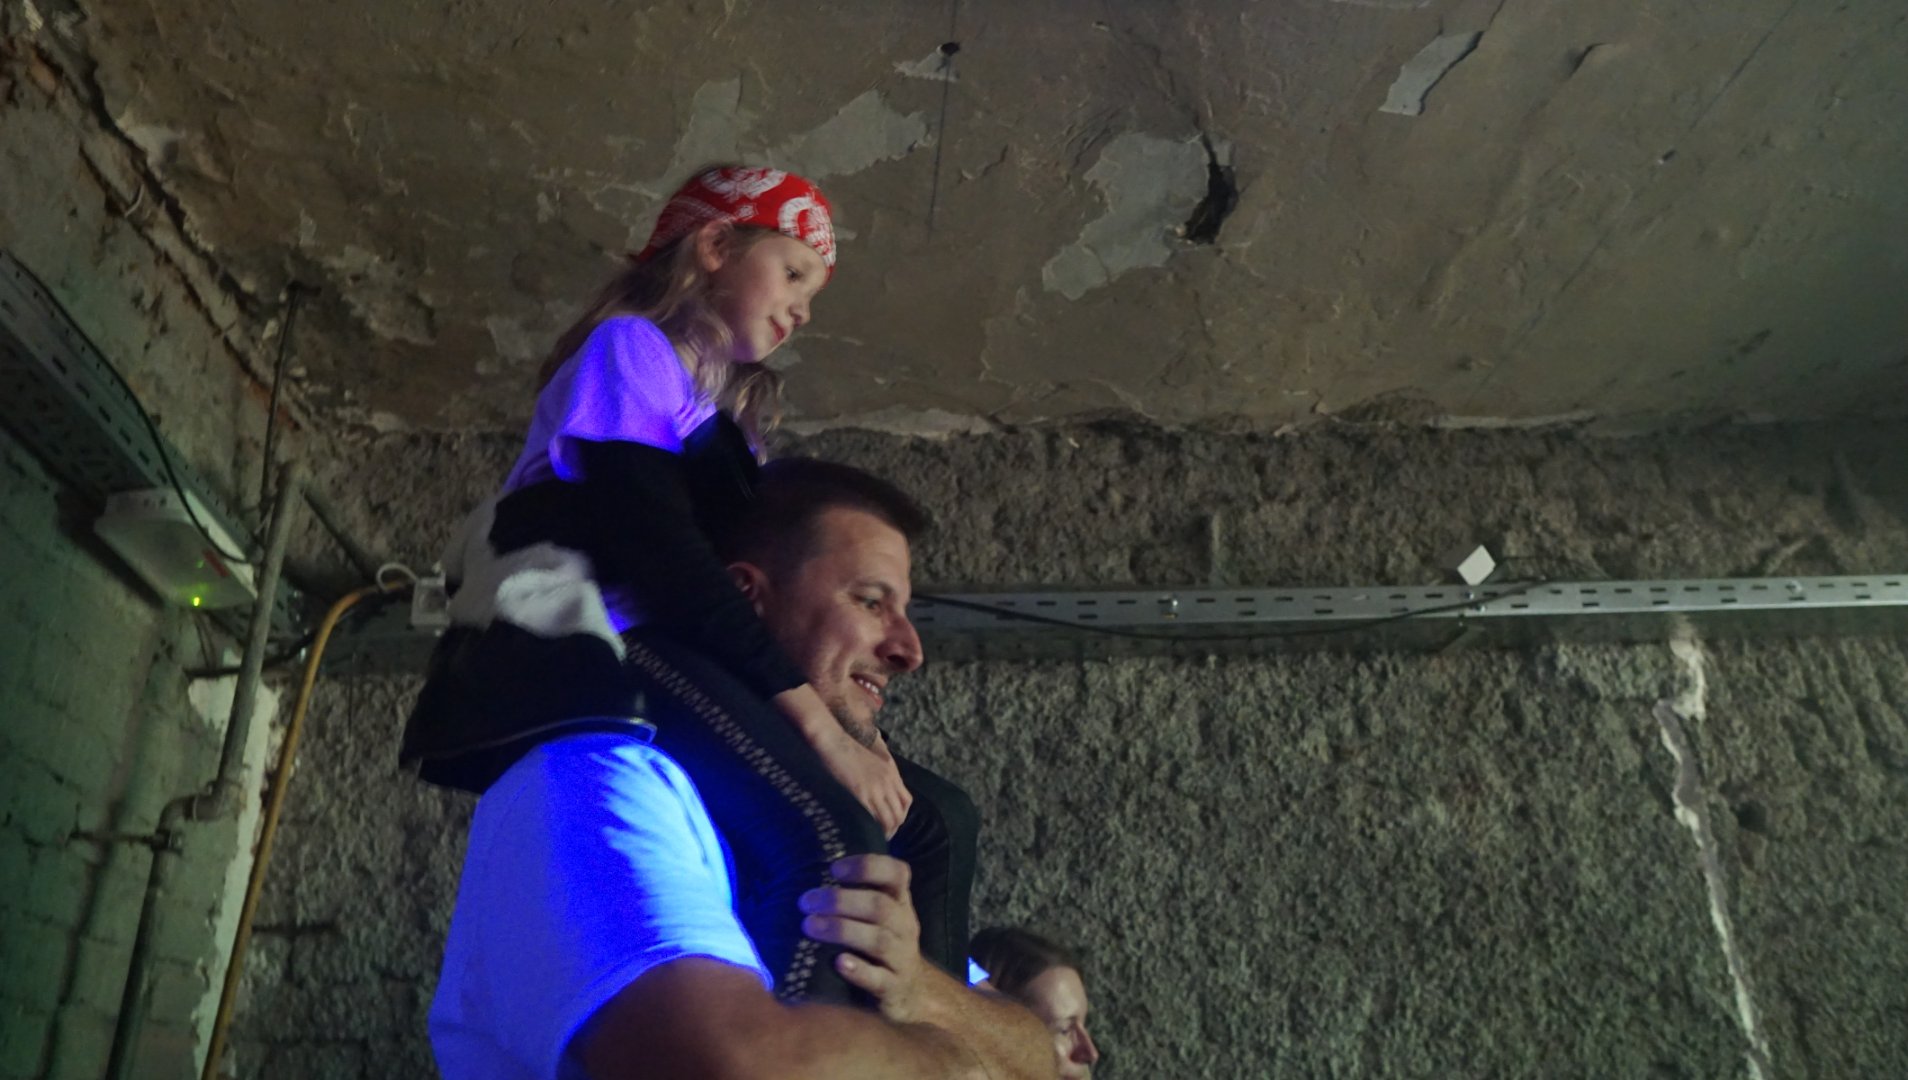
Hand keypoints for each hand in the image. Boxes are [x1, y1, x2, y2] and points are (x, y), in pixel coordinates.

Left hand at [799, 854, 944, 1024]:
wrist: (910, 992)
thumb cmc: (881, 942)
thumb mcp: (879, 913)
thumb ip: (856, 889)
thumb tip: (810, 861)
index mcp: (900, 902)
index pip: (896, 873)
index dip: (867, 866)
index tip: (833, 869)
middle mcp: (905, 926)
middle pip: (879, 906)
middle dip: (840, 901)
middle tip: (805, 902)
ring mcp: (902, 958)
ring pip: (878, 941)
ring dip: (842, 930)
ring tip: (810, 926)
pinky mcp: (893, 989)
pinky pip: (879, 979)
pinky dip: (859, 971)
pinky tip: (838, 963)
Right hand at [814, 727, 911, 837]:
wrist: (834, 742)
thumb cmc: (846, 751)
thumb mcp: (871, 761)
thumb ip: (879, 776)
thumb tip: (877, 793)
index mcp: (891, 773)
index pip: (906, 801)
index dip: (901, 815)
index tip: (892, 824)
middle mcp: (887, 782)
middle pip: (899, 813)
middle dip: (893, 828)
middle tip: (883, 836)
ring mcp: (875, 789)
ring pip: (889, 819)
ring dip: (884, 832)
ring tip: (875, 839)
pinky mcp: (861, 793)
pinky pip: (873, 817)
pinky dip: (872, 829)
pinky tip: (866, 833)